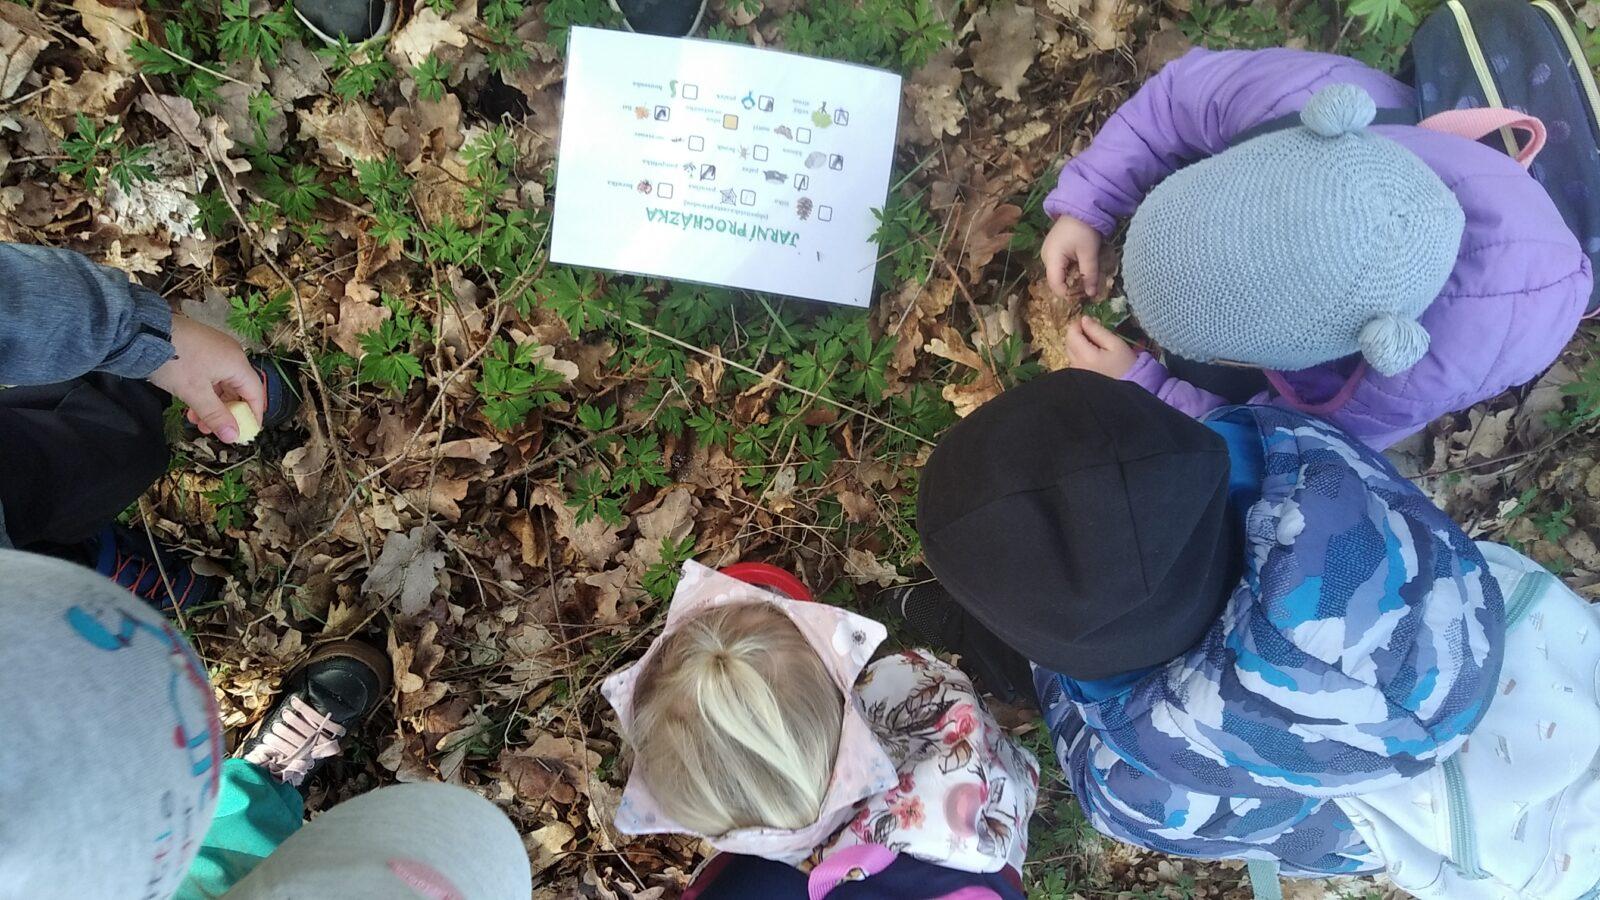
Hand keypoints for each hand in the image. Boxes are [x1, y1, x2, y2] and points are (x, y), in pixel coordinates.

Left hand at [148, 315, 264, 443]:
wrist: (143, 331)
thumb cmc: (175, 361)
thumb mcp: (194, 392)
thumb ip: (216, 416)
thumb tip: (233, 437)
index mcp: (236, 363)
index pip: (255, 393)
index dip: (253, 415)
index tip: (245, 433)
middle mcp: (231, 354)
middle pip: (238, 390)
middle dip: (226, 413)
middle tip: (212, 430)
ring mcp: (215, 350)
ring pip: (221, 384)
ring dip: (212, 405)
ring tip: (195, 420)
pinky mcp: (200, 349)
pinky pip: (210, 375)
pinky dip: (203, 392)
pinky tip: (189, 403)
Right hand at [1042, 214, 1103, 298]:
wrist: (1080, 207)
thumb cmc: (1084, 229)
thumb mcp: (1089, 253)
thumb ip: (1090, 275)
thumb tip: (1092, 294)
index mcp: (1052, 258)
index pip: (1056, 285)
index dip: (1069, 294)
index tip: (1085, 295)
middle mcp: (1045, 257)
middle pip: (1057, 281)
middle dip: (1072, 287)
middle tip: (1089, 286)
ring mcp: (1048, 253)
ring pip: (1059, 275)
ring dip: (1072, 278)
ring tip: (1087, 276)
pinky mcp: (1053, 250)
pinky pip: (1060, 266)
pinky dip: (1071, 270)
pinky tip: (1081, 266)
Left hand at [1064, 315, 1135, 378]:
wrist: (1129, 391)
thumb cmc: (1126, 366)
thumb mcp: (1115, 344)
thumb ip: (1097, 331)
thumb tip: (1084, 319)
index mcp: (1085, 355)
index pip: (1071, 334)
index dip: (1078, 324)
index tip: (1090, 321)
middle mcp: (1076, 364)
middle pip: (1068, 342)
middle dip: (1078, 333)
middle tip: (1093, 331)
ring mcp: (1076, 372)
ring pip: (1070, 351)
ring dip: (1079, 343)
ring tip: (1095, 344)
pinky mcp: (1078, 378)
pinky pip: (1074, 360)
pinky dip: (1080, 354)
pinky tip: (1094, 355)